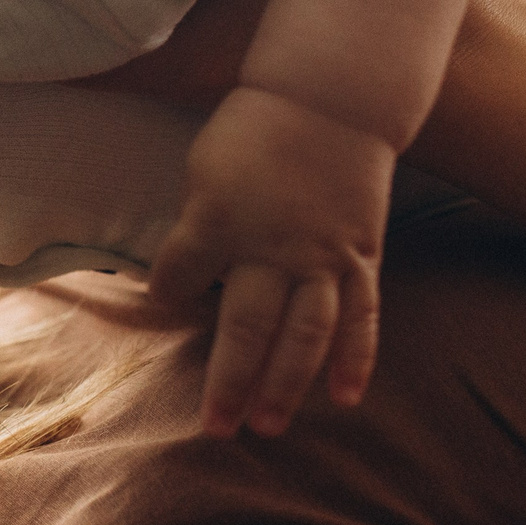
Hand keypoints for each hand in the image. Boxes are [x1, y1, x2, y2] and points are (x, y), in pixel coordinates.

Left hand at [148, 86, 394, 437]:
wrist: (333, 97)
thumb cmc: (255, 129)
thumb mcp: (203, 169)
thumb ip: (194, 228)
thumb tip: (182, 279)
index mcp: (219, 220)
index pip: (178, 277)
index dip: (167, 295)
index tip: (164, 303)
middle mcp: (272, 247)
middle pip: (244, 327)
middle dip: (227, 381)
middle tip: (215, 427)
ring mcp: (322, 255)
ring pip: (305, 334)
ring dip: (286, 386)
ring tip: (267, 427)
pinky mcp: (361, 256)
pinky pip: (360, 316)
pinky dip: (354, 359)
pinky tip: (345, 398)